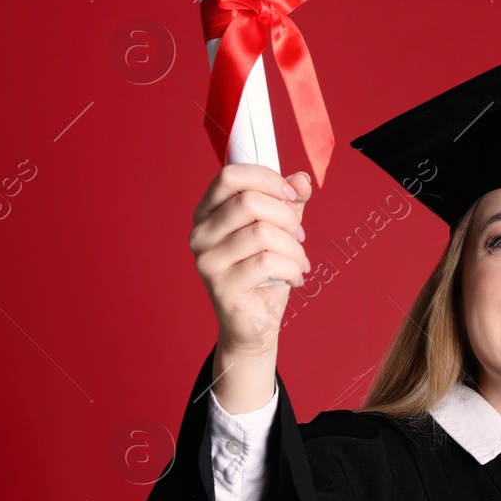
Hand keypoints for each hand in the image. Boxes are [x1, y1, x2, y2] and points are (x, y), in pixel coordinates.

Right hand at [188, 164, 313, 357]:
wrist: (255, 323)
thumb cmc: (264, 273)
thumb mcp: (279, 229)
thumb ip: (288, 202)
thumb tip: (301, 180)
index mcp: (208, 213)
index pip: (229, 176)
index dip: (266, 179)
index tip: (291, 196)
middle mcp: (200, 234)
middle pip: (249, 202)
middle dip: (286, 218)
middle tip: (299, 237)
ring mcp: (207, 262)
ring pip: (262, 233)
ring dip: (293, 248)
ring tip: (299, 261)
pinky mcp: (221, 287)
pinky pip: (267, 263)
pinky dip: (291, 268)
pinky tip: (294, 278)